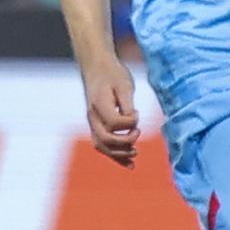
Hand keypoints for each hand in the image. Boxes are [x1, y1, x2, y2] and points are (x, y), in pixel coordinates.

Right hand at [80, 53, 139, 168]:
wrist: (96, 66)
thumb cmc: (112, 73)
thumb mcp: (124, 84)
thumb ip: (128, 104)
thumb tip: (132, 122)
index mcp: (99, 104)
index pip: (114, 123)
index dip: (130, 123)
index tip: (137, 113)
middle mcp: (92, 116)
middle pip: (105, 140)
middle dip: (124, 142)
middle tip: (138, 133)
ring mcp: (92, 121)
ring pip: (101, 146)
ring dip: (119, 154)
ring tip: (135, 153)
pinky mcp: (96, 124)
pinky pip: (102, 144)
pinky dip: (115, 155)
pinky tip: (129, 163)